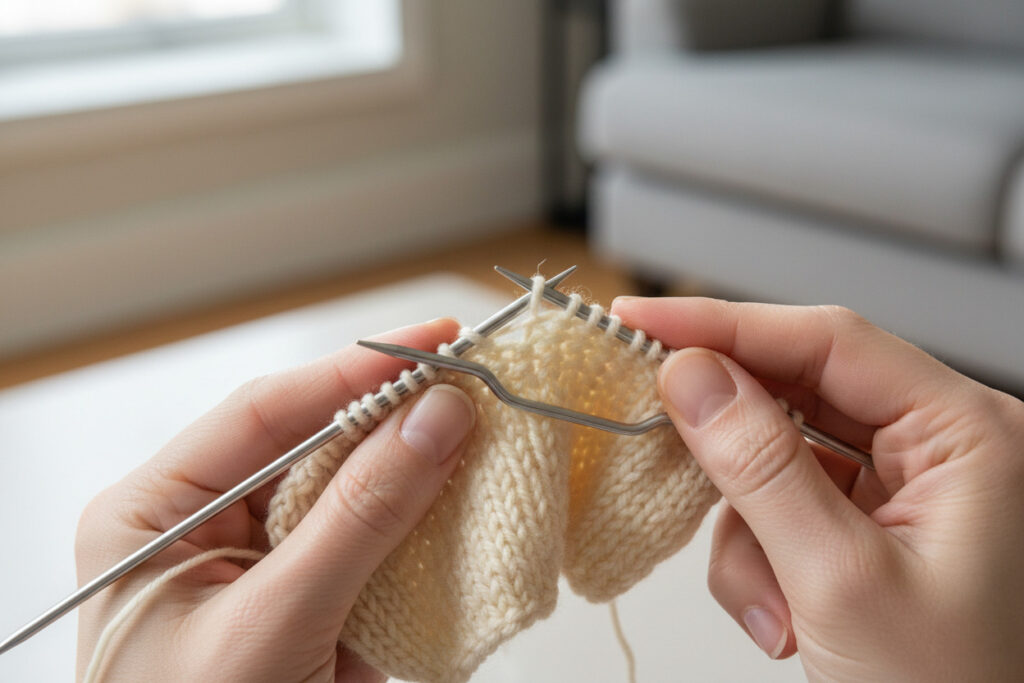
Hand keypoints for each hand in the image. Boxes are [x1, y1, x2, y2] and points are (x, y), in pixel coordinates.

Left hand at [75, 319, 475, 681]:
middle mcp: (211, 521)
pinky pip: (380, 542)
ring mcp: (271, 560)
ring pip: (358, 488)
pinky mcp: (320, 596)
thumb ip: (358, 518)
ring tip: (487, 433)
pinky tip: (473, 503)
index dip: (354, 372)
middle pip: (318, 442)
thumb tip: (436, 418)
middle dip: (398, 416)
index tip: (433, 344)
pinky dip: (430, 528)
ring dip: (422, 468)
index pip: (265, 412)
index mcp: (157, 511)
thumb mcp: (272, 625)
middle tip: (476, 382)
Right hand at [612, 297, 1023, 680]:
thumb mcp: (838, 581)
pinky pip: (779, 504)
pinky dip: (756, 557)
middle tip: (650, 424)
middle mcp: (939, 447)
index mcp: (968, 436)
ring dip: (744, 526)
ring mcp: (902, 488)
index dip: (724, 324)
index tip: (640, 321)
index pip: (827, 342)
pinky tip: (780, 616)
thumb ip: (760, 468)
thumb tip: (691, 377)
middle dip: (726, 437)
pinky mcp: (865, 523)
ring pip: (776, 455)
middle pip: (797, 391)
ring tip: (768, 604)